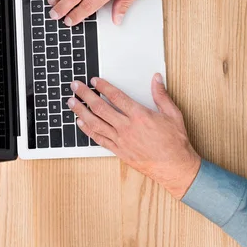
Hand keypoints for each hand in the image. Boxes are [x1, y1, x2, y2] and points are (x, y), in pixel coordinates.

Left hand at [67, 75, 200, 198]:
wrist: (174, 167)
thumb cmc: (175, 142)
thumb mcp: (173, 114)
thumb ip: (161, 95)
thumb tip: (156, 79)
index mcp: (139, 115)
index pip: (116, 97)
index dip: (103, 87)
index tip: (93, 80)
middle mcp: (127, 127)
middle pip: (100, 108)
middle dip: (85, 95)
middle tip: (75, 87)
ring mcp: (121, 140)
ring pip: (95, 123)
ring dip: (81, 112)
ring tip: (71, 102)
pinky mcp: (119, 151)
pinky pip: (99, 139)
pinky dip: (88, 130)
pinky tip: (80, 123)